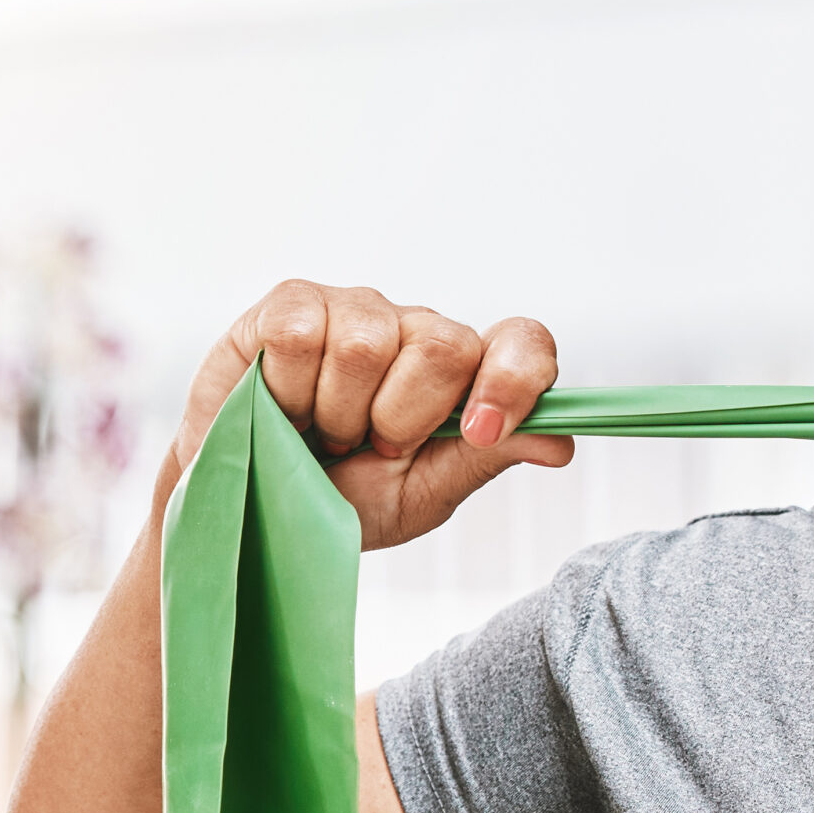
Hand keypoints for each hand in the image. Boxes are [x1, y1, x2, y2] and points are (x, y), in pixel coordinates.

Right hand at [170, 281, 570, 551]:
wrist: (252, 507)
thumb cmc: (343, 498)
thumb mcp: (423, 493)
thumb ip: (488, 458)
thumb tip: (561, 444)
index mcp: (467, 376)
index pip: (523, 344)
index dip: (513, 380)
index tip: (480, 431)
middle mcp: (418, 330)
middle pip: (446, 347)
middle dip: (402, 418)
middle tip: (370, 444)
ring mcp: (355, 310)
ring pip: (366, 346)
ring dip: (337, 412)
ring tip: (321, 431)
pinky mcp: (290, 304)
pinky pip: (301, 333)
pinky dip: (288, 387)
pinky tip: (281, 403)